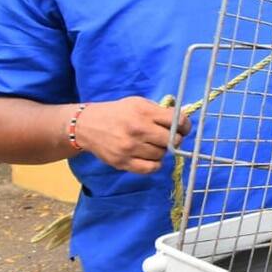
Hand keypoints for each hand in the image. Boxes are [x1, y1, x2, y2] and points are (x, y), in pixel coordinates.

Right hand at [72, 97, 191, 174]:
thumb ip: (160, 111)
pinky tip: (150, 157)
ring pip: (162, 155)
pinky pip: (150, 168)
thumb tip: (181, 122)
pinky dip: (154, 164)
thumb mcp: (138, 103)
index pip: (177, 121)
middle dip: (174, 139)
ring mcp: (129, 148)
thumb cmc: (117, 113)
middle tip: (167, 138)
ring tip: (152, 145)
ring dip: (161, 151)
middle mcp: (138, 130)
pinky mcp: (122, 162)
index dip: (185, 125)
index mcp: (144, 112)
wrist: (86, 125)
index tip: (183, 128)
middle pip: (172, 141)